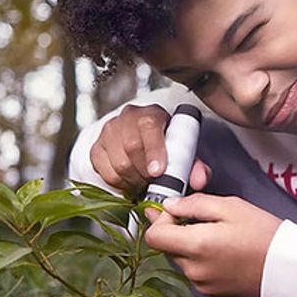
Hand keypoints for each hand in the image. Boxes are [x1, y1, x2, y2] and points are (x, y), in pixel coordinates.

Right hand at [90, 104, 211, 196]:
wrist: (144, 141)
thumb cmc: (166, 147)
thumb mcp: (184, 153)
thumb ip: (195, 166)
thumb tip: (199, 180)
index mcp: (151, 114)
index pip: (149, 127)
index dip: (154, 151)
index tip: (158, 172)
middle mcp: (127, 117)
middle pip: (131, 148)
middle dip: (144, 172)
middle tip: (153, 182)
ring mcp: (109, 131)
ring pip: (118, 163)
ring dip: (133, 180)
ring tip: (143, 181)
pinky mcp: (96, 148)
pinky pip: (104, 172)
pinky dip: (118, 182)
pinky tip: (129, 180)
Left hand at [143, 194, 283, 296]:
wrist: (289, 269)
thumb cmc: (264, 235)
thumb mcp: (230, 207)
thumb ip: (194, 204)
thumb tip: (170, 206)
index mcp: (195, 246)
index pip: (153, 236)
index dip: (161, 220)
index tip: (178, 212)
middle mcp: (194, 270)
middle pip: (168, 248)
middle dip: (179, 232)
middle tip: (204, 220)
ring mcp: (202, 285)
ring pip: (183, 260)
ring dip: (192, 247)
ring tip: (221, 237)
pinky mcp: (213, 294)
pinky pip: (197, 273)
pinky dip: (204, 261)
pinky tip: (226, 253)